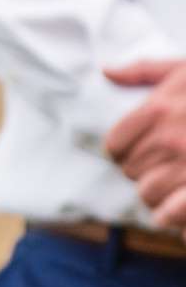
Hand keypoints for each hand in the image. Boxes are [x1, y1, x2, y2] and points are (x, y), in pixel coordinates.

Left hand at [106, 60, 185, 229]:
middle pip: (132, 173)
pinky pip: (170, 214)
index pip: (116, 147)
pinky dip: (172, 215)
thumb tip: (107, 72)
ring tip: (177, 185)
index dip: (124, 153)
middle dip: (144, 172)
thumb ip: (146, 71)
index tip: (138, 152)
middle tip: (165, 167)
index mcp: (159, 109)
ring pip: (149, 195)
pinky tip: (179, 210)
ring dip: (158, 195)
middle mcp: (171, 139)